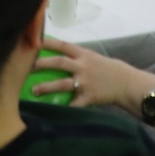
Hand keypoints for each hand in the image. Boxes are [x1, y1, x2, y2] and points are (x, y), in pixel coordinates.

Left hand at [33, 37, 148, 109]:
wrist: (127, 84)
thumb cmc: (111, 70)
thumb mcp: (95, 58)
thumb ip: (79, 58)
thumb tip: (60, 58)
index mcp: (85, 55)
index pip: (63, 46)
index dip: (48, 43)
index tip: (35, 42)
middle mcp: (83, 67)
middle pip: (59, 63)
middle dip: (41, 64)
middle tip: (26, 67)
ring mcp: (85, 82)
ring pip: (62, 84)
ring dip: (46, 87)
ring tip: (33, 91)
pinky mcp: (88, 98)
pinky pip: (73, 105)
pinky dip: (63, 109)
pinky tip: (52, 113)